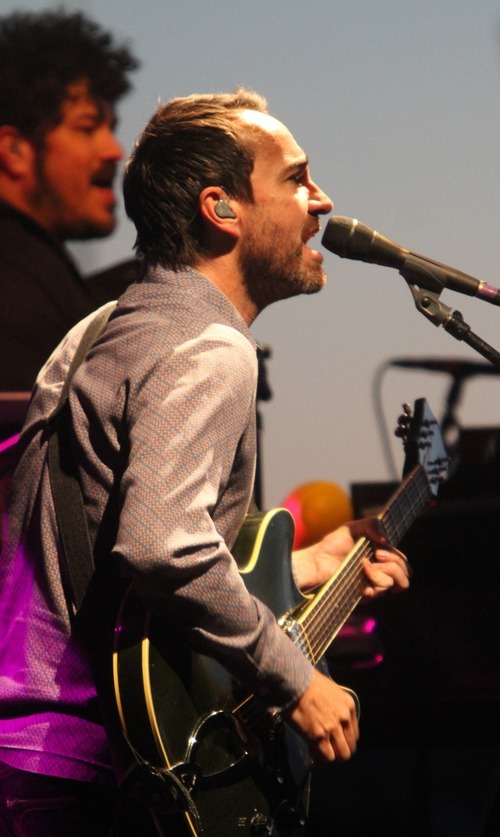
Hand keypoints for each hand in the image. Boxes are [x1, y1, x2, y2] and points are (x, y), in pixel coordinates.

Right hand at [284, 668, 358, 761]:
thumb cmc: (308, 682)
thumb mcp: (330, 690)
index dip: (345, 739)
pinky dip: (320, 756)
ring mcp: (332, 728)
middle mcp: (344, 718)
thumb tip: (330, 715)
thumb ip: (335, 705)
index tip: (337, 740)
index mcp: (348, 705)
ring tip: (322, 751)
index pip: (354, 733)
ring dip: (332, 754)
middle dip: (340, 750)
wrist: (294, 682)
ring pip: (341, 755)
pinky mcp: (319, 737)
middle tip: (330, 748)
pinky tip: (313, 749)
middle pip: (350, 746)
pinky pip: (326, 756)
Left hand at [292, 515, 410, 595]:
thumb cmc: (331, 546)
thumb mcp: (352, 528)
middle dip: (395, 562)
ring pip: (397, 584)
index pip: (403, 563)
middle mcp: (380, 575)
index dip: (398, 556)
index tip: (381, 547)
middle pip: (406, 574)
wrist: (315, 561)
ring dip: (384, 571)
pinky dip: (374, 578)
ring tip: (365, 564)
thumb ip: (372, 524)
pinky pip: (380, 591)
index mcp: (380, 560)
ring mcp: (373, 587)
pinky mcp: (365, 596)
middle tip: (376, 554)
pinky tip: (361, 570)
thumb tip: (387, 539)